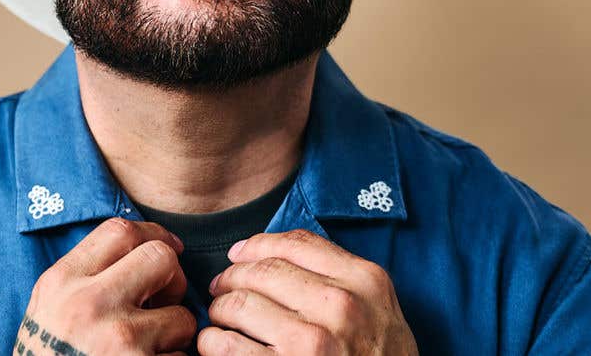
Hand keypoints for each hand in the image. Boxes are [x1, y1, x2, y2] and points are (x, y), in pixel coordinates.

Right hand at [15, 217, 195, 355]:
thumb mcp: (49, 308)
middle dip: (172, 279)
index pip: (120, 231)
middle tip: (163, 300)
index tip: (167, 247)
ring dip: (176, 333)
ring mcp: (119, 342)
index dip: (153, 234)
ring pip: (182, 316)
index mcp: (62, 283)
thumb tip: (144, 246)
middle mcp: (89, 306)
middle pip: (160, 258)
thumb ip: (85, 276)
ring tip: (150, 347)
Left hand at [197, 229, 416, 354]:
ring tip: (220, 319)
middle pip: (261, 271)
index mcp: (364, 280)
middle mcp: (340, 306)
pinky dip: (213, 342)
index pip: (295, 244)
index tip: (238, 256)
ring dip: (220, 310)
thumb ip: (339, 274)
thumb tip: (265, 251)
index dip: (256, 245)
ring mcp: (312, 342)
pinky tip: (217, 345)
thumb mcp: (378, 306)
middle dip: (231, 278)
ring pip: (239, 304)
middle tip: (221, 290)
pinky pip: (228, 345)